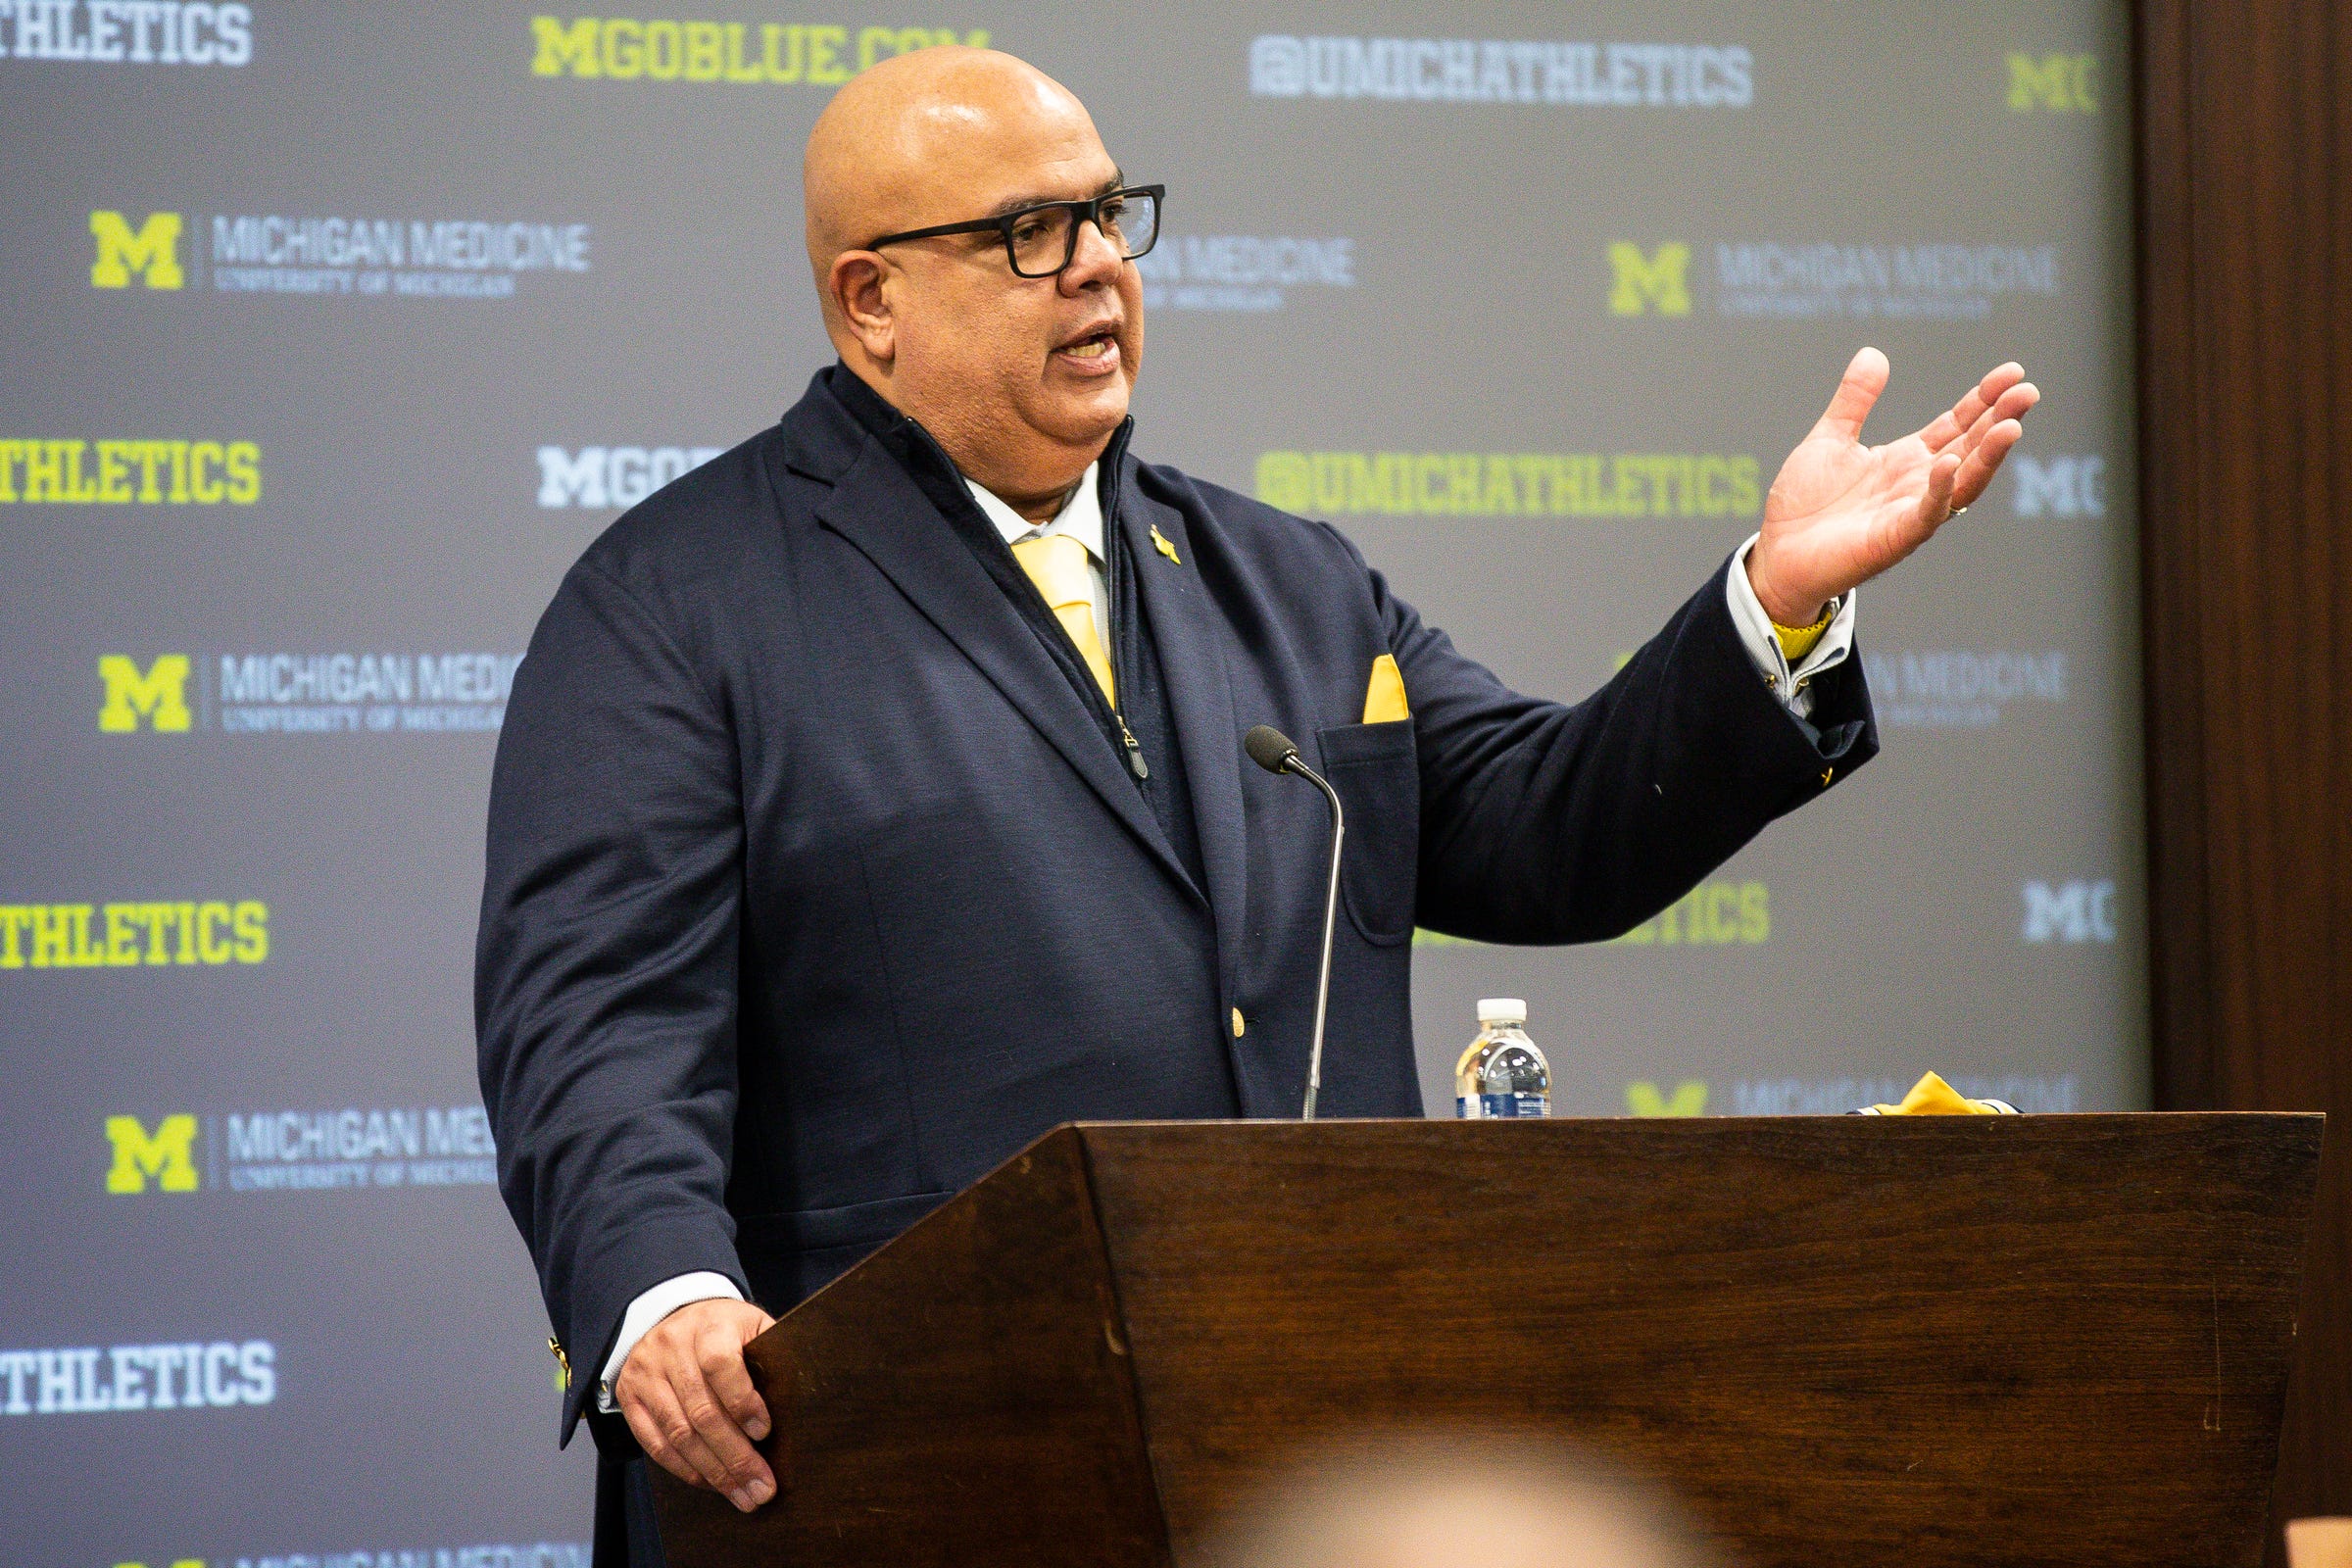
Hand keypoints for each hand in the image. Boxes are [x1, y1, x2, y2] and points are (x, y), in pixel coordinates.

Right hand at [615, 1297, 779, 1511]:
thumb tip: (793, 1404)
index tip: (764, 1432)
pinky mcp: (629, 1396)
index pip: (720, 1364)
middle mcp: (671, 1346)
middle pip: (701, 1410)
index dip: (742, 1401)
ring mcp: (646, 1372)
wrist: (674, 1315)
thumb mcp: (751, 1327)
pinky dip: (685, 1469)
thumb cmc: (725, 1330)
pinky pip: (655, 1444)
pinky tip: (711, 1483)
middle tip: (761, 1487)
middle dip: (735, 1456)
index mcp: (709, 1325)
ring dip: (713, 1472)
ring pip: (678, 1434)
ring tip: (742, 1494)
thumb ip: (770, 1357)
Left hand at [1746, 347, 2039, 625]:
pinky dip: (1938, 490)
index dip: (1984, 399)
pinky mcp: (1894, 540)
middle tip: (2028, 392)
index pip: (1957, 424)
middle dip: (2000, 420)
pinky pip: (1925, 515)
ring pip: (1962, 483)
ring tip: (2011, 426)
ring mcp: (1910, 512)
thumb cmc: (1804, 504)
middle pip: (1970, 449)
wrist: (1777, 554)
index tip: (2011, 372)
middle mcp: (1918, 484)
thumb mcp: (1829, 439)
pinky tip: (1948, 464)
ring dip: (1987, 456)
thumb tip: (1873, 353)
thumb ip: (1854, 400)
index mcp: (1907, 459)